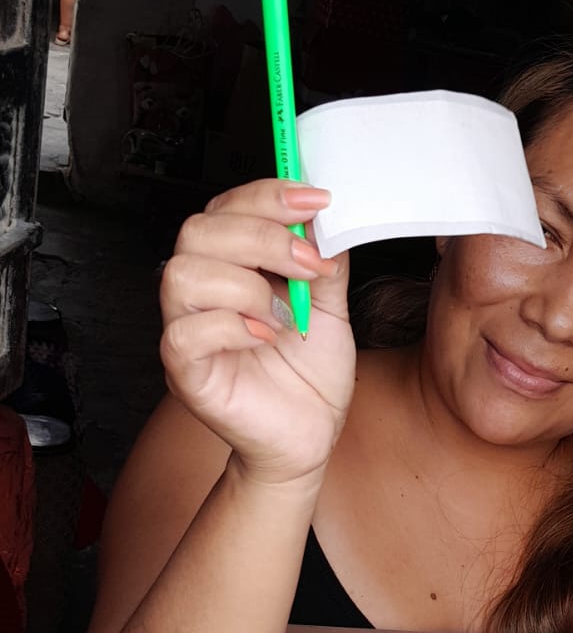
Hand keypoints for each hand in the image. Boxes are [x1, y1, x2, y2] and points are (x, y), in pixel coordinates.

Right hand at [160, 179, 354, 485]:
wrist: (308, 437)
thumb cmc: (308, 375)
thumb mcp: (329, 306)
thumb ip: (324, 260)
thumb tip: (326, 217)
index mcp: (231, 266)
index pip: (226, 207)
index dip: (268, 195)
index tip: (317, 201)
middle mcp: (202, 291)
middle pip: (197, 231)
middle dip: (261, 236)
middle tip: (308, 264)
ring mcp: (187, 330)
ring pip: (182, 275)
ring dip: (245, 285)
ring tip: (284, 313)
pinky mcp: (185, 371)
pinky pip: (183, 333)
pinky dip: (232, 327)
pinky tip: (266, 338)